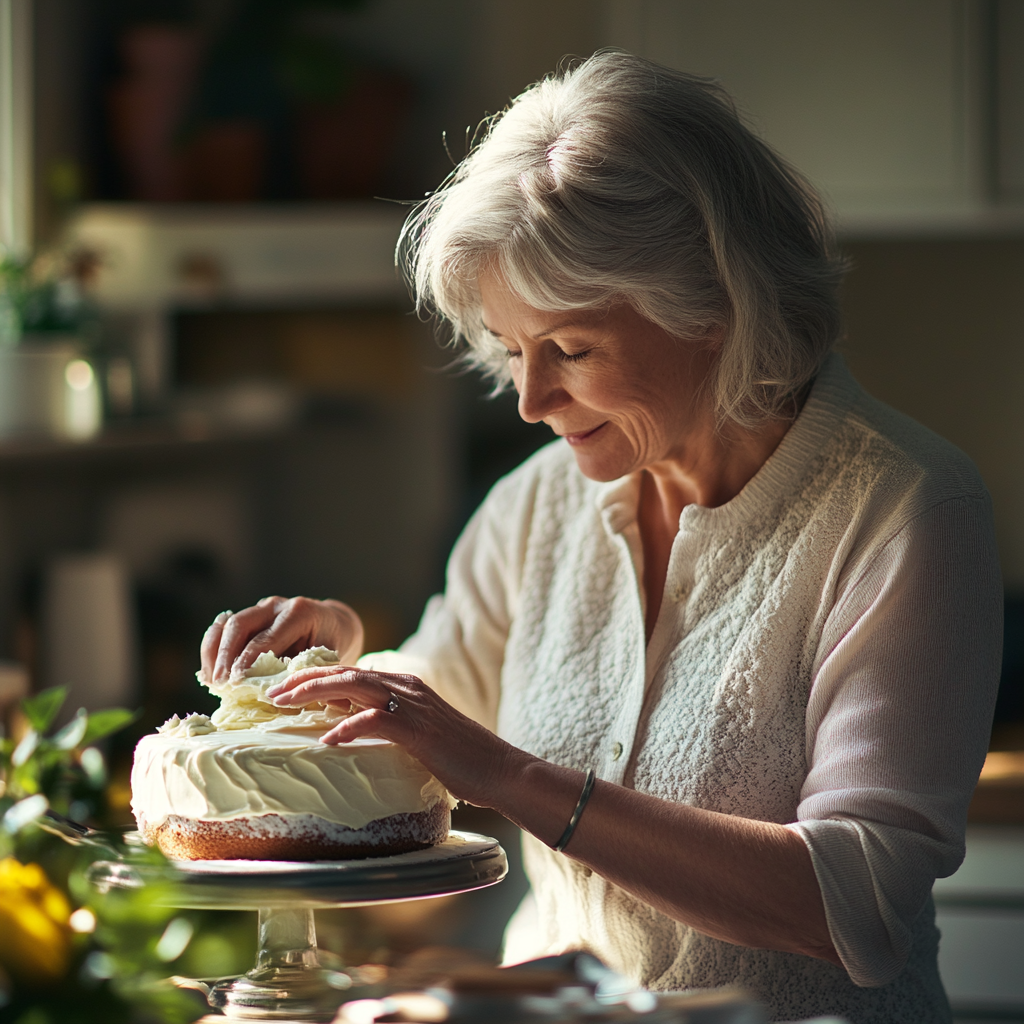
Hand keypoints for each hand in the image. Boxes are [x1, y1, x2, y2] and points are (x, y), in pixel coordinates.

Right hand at [201, 597, 363, 683]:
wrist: (333, 626)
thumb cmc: (331, 646)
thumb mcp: (324, 658)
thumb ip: (301, 671)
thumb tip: (275, 695)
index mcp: (299, 613)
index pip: (266, 638)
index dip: (247, 662)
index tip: (235, 683)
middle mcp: (276, 606)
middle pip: (240, 625)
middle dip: (225, 656)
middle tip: (220, 684)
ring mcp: (260, 608)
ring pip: (226, 624)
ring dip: (213, 653)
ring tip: (211, 681)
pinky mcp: (249, 615)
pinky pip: (222, 628)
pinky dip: (213, 649)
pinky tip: (210, 672)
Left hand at [266, 666, 520, 807]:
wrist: (499, 769)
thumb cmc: (459, 758)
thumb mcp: (417, 735)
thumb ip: (388, 726)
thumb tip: (350, 729)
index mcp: (405, 687)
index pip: (353, 673)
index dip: (317, 677)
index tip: (286, 688)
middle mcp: (407, 688)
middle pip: (347, 674)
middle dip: (306, 680)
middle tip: (272, 692)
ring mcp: (414, 706)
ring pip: (356, 687)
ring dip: (317, 692)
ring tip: (286, 703)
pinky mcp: (419, 729)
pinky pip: (377, 721)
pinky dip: (350, 727)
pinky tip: (328, 739)